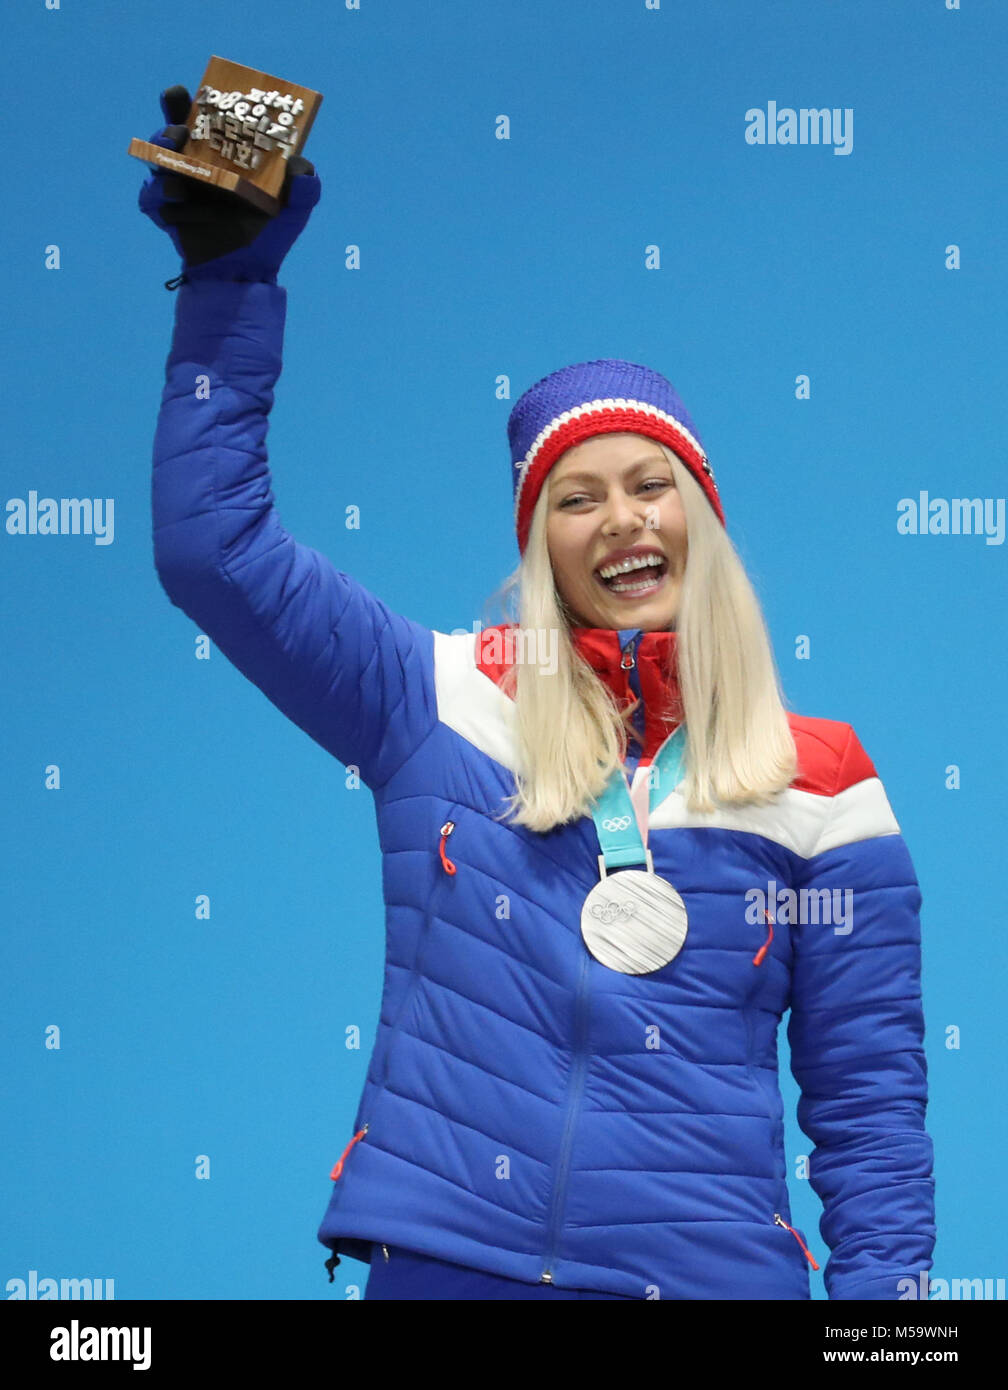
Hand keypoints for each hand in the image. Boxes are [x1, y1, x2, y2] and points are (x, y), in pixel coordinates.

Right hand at [137, 85, 321, 282]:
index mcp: (225, 155)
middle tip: (180, 126)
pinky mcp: (167, 214)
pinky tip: (170, 197)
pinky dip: (155, 196)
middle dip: (170, 120)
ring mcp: (180, 188)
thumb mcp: (295, 211)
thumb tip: (300, 164)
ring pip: (157, 160)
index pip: (208, 120)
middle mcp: (199, 166)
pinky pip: (150, 199)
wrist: (248, 275)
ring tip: (174, 155)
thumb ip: (305, 188)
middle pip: (174, 131)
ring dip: (161, 153)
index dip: (198, 102)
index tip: (197, 92)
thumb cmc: (270, 236)